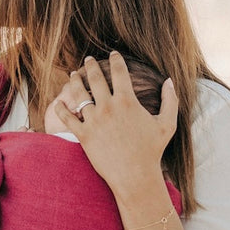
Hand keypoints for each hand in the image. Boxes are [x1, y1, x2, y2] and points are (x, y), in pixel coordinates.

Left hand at [52, 52, 177, 201]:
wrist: (135, 176)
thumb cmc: (152, 151)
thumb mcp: (167, 124)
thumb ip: (170, 100)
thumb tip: (169, 81)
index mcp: (127, 100)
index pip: (119, 72)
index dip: (116, 60)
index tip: (113, 54)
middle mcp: (108, 107)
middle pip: (95, 78)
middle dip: (91, 65)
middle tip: (88, 59)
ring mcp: (94, 120)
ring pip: (79, 94)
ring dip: (75, 82)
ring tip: (73, 75)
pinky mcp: (83, 135)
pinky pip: (67, 118)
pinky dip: (61, 108)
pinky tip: (59, 102)